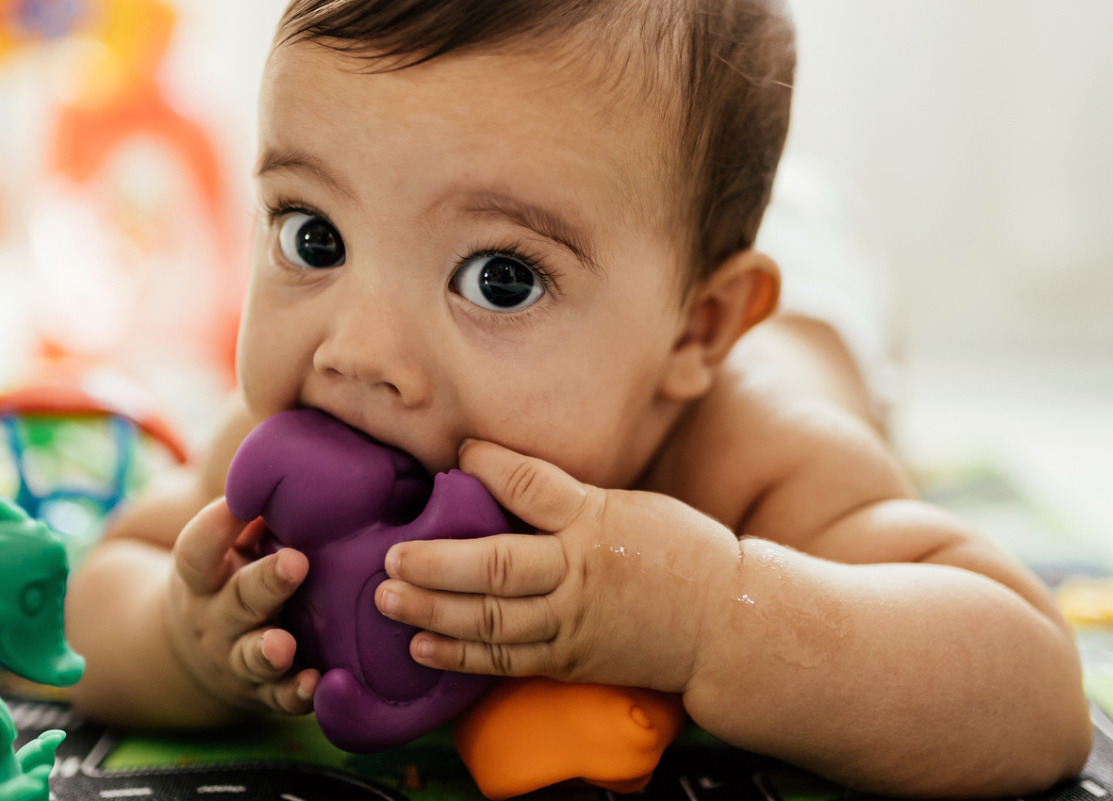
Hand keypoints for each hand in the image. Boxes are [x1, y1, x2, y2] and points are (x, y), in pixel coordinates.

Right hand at [165, 498, 319, 714]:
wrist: (191, 659)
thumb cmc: (225, 581)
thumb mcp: (224, 552)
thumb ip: (252, 520)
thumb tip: (296, 467)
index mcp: (201, 577)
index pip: (198, 550)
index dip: (214, 527)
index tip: (238, 501)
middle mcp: (214, 619)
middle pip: (237, 600)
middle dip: (266, 583)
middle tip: (297, 562)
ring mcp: (235, 658)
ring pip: (250, 656)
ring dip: (267, 651)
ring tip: (284, 645)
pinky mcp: (261, 693)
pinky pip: (277, 699)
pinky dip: (295, 694)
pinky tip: (317, 684)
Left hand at [374, 440, 739, 690]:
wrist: (725, 625)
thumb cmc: (679, 554)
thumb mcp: (631, 506)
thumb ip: (567, 499)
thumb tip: (497, 473)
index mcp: (596, 521)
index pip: (534, 485)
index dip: (491, 466)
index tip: (460, 451)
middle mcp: (580, 573)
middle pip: (497, 565)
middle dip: (437, 562)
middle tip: (392, 556)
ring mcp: (573, 622)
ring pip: (492, 620)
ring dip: (434, 611)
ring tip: (388, 599)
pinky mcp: (569, 660)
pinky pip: (507, 661)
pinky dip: (461, 656)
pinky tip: (422, 646)